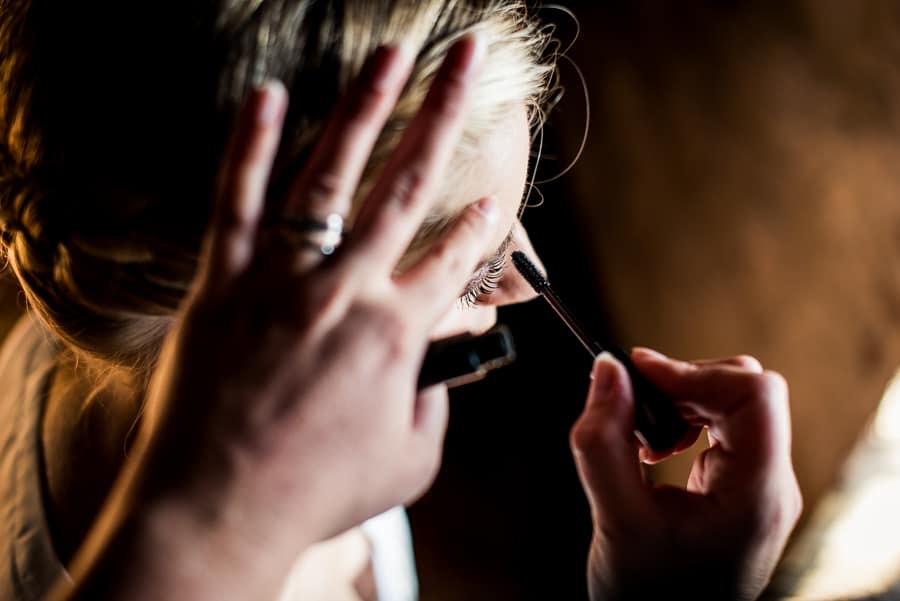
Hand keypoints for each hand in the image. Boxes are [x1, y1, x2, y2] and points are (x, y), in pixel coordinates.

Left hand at [61, 35, 496, 600]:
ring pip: (331, 173)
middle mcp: (346, 288)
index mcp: (396, 333)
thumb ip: (434, 413)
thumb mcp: (407, 464)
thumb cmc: (315, 492)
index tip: (495, 199)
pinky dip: (248, 143)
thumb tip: (437, 383)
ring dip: (366, 106)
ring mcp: (282, 277)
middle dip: (444, 113)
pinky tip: (267, 94)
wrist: (218, 507)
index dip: (481, 226)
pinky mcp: (224, 281)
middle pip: (407, 185)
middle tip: (467, 59)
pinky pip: (236, 198)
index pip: (452, 259)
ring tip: (392, 53)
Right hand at [570, 350, 801, 600]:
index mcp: (755, 494)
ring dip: (681, 402)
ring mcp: (760, 486)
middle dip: (684, 385)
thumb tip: (607, 371)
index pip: (754, 395)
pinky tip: (654, 448)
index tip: (640, 373)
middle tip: (634, 404)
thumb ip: (604, 441)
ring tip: (643, 438)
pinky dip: (683, 421)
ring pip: (735, 403)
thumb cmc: (647, 599)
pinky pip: (724, 427)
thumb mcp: (615, 519)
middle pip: (747, 391)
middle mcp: (770, 485)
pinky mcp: (741, 487)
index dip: (694, 371)